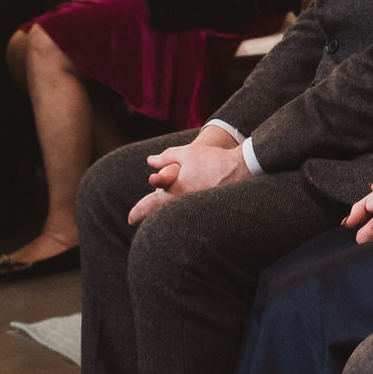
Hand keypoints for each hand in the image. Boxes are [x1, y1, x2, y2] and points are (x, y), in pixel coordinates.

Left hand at [128, 132, 247, 223]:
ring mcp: (197, 210)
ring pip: (176, 217)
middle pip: (161, 217)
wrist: (243, 169)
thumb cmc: (212, 160)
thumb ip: (165, 158)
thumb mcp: (186, 153)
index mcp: (175, 192)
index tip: (130, 219)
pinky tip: (188, 209)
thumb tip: (150, 161)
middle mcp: (184, 205)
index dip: (137, 212)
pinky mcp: (210, 213)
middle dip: (151, 217)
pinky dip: (185, 214)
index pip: (150, 205)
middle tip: (141, 219)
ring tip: (163, 212)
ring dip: (168, 215)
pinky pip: (191, 216)